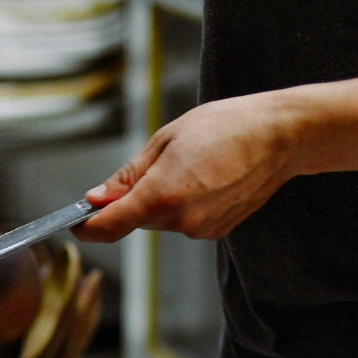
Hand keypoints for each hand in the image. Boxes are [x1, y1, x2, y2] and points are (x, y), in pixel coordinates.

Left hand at [73, 91, 302, 241]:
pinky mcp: (217, 231)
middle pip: (134, 220)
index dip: (86, 226)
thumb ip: (127, 176)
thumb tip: (95, 198)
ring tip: (191, 165)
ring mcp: (201, 229)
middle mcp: (180, 221)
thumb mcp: (165, 140)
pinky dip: (184, 204)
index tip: (75, 221)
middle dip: (132, 199)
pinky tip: (206, 178)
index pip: (107, 227)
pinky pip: (184, 221)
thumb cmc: (224, 127)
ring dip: (161, 199)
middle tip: (158, 163)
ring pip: (160, 220)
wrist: (281, 135)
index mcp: (161, 196)